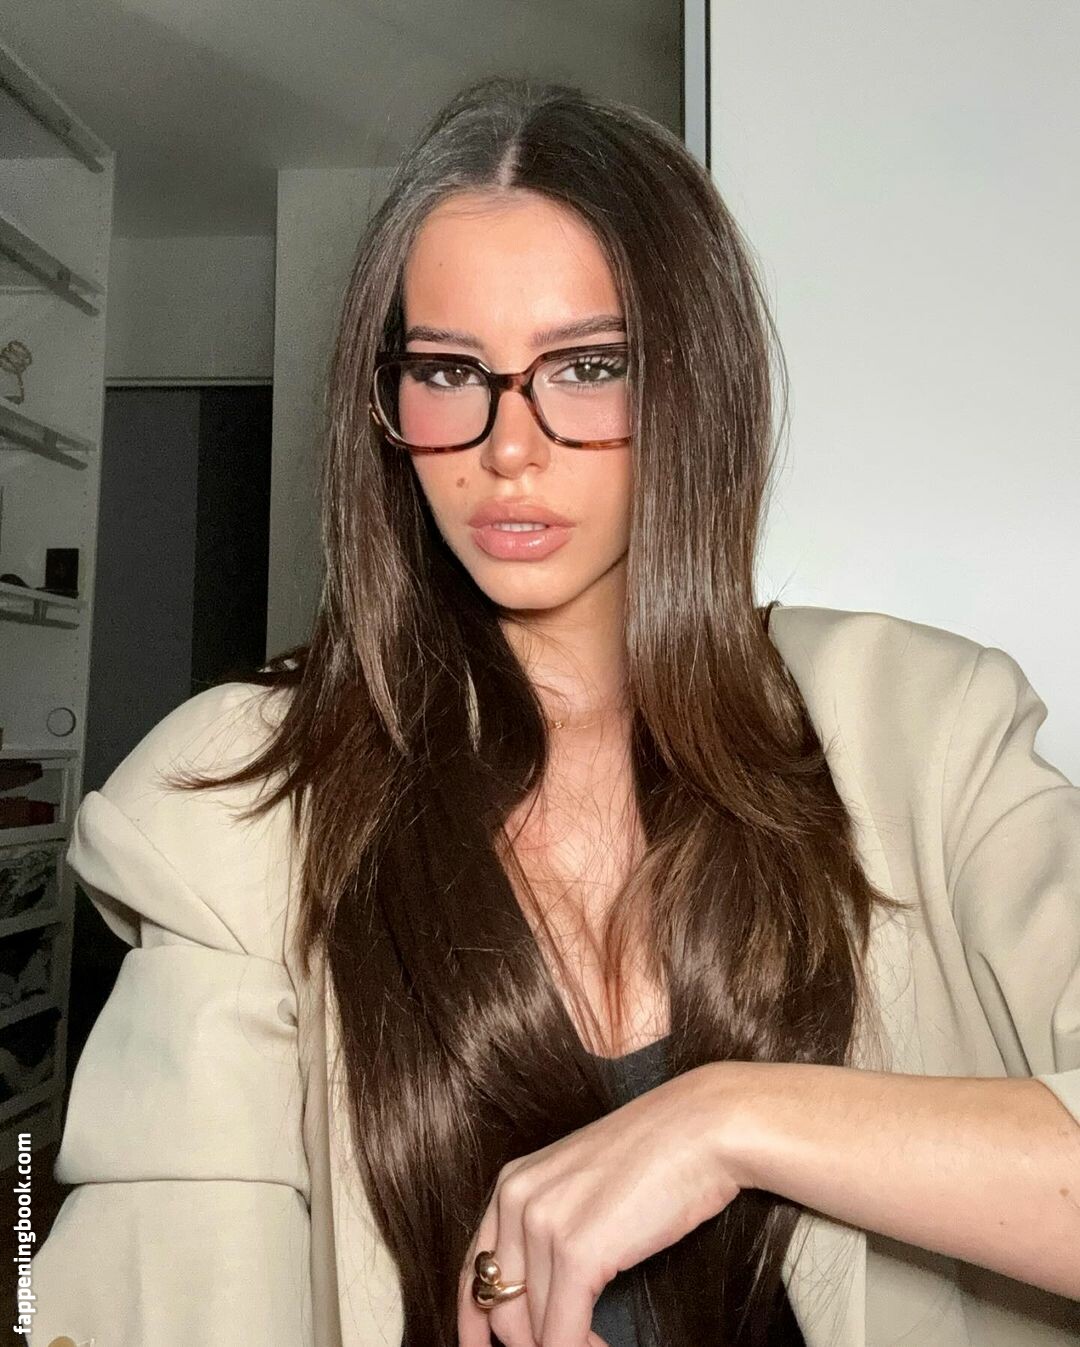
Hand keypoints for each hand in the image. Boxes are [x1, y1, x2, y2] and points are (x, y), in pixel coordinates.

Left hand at [456, 1062, 745, 1346]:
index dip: (474, 1323)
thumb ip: (553, 1225)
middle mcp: (517, 1200)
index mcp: (513, 1183)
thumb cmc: (659, 1155)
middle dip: (530, 1344)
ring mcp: (544, 1226)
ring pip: (531, 1330)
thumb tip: (542, 1293)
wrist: (704, 1127)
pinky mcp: (579, 1253)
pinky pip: (563, 1336)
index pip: (472, 1272)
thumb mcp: (584, 1183)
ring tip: (599, 1346)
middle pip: (499, 1309)